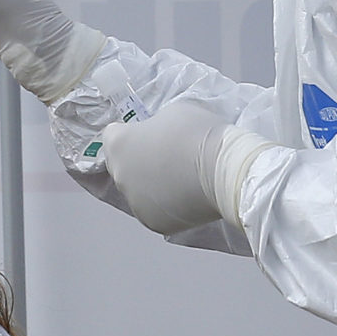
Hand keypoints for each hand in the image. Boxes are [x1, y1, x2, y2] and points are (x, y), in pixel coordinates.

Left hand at [100, 100, 277, 236]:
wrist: (224, 171)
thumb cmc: (198, 135)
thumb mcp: (172, 112)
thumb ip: (156, 126)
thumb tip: (157, 137)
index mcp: (118, 145)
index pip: (112, 135)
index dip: (130, 133)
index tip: (147, 134)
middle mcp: (119, 176)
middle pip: (123, 166)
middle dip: (139, 160)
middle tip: (168, 156)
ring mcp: (135, 203)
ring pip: (139, 191)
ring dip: (152, 185)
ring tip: (180, 179)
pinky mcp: (153, 223)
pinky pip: (155, 209)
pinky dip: (166, 204)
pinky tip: (186, 195)